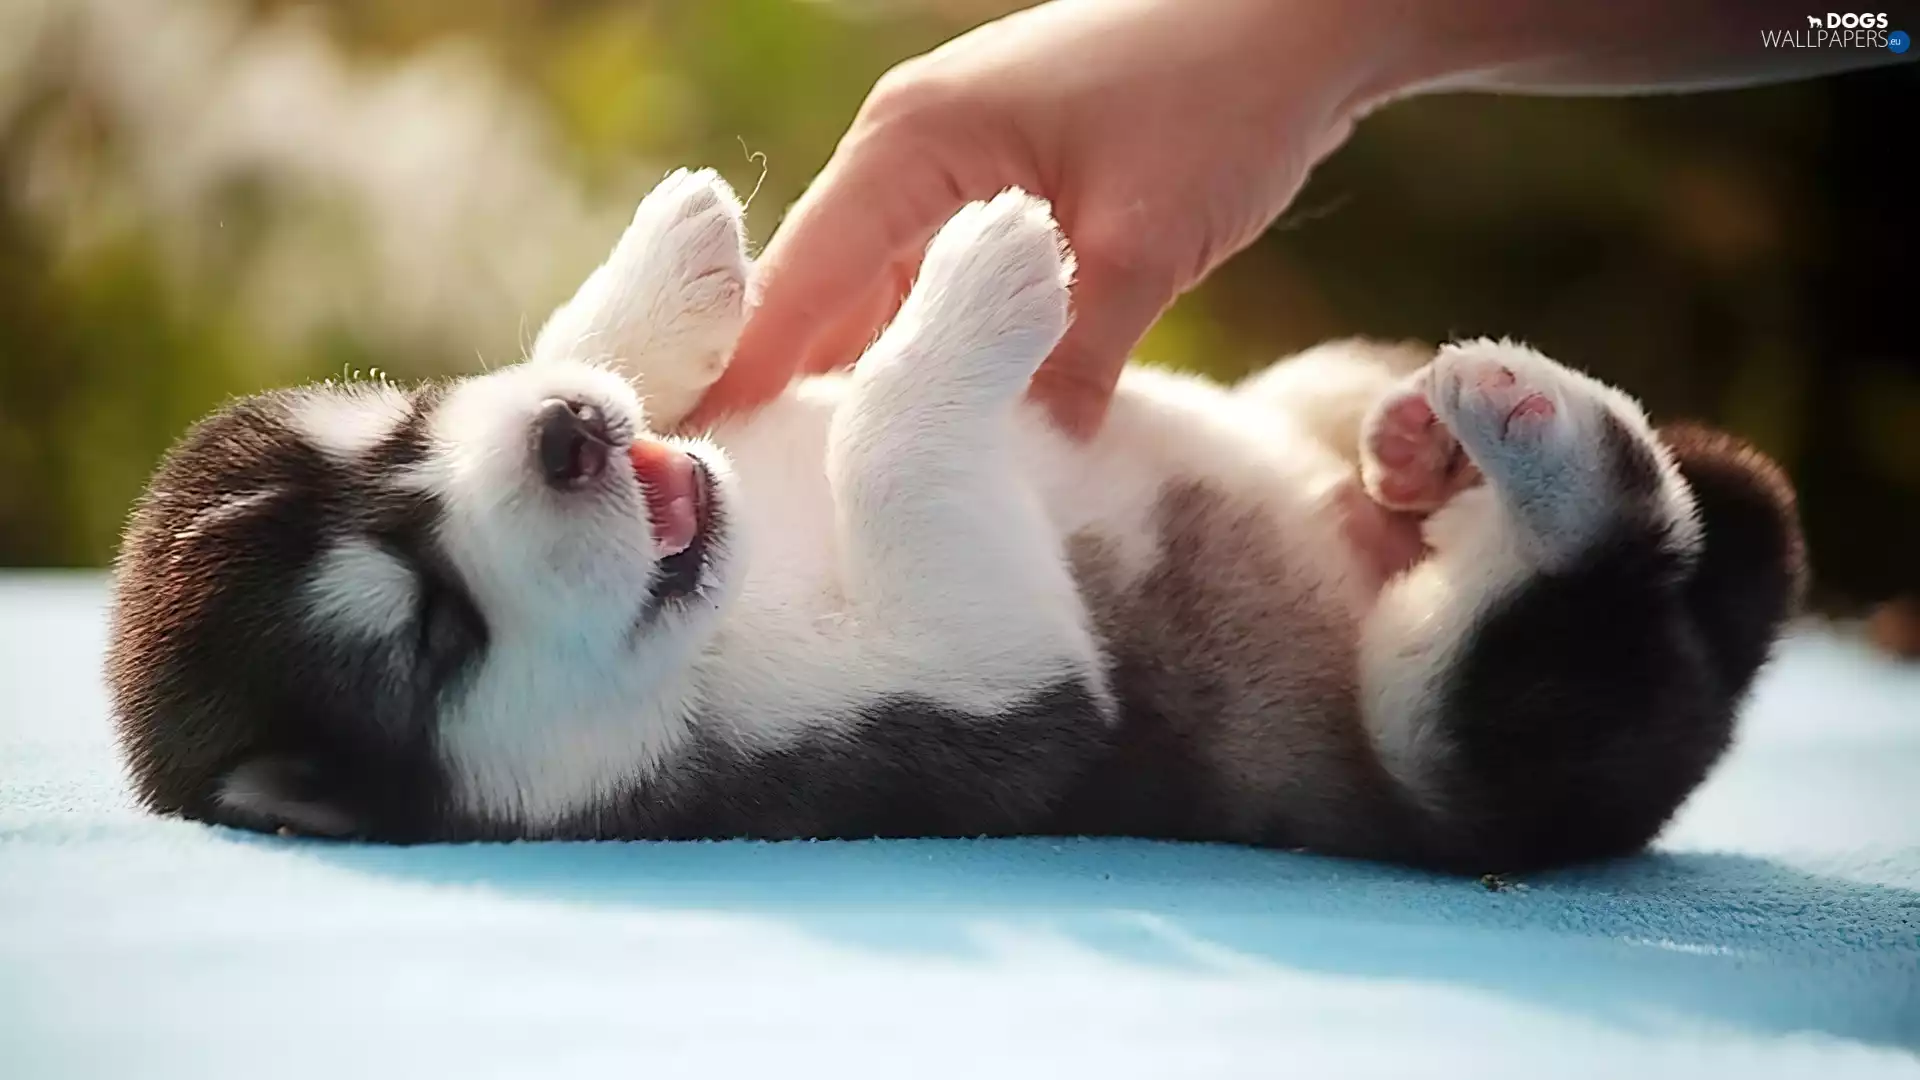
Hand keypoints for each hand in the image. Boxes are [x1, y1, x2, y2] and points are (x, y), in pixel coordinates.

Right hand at [680, 0, 1395, 438]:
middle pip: (826, 286)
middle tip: (777, 503)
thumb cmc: (1218, 100)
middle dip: (804, 387)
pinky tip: (944, 416)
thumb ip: (1072, 364)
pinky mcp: (1001, 180)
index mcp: (915, 142)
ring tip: (847, 483)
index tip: (709, 460)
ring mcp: (954, 159)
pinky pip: (940, 277)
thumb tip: (1029, 473)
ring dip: (877, 371)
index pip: (801, 275)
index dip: (753, 372)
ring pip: (883, 288)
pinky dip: (938, 343)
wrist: (1298, 15)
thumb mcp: (1141, 247)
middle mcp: (911, 146)